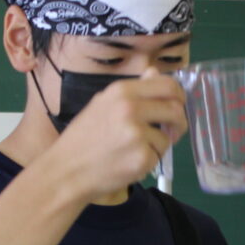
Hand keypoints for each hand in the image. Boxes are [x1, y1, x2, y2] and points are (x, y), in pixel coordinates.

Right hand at [36, 72, 186, 202]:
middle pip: (175, 109)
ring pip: (167, 137)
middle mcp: (131, 108)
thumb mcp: (102, 104)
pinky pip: (158, 156)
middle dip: (178, 123)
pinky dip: (148, 161)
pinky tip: (129, 163)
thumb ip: (132, 90)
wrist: (66, 171)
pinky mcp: (142, 158)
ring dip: (158, 145)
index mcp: (121, 91)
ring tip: (134, 150)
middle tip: (171, 132)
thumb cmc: (82, 139)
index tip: (177, 105)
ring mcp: (137, 134)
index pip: (167, 85)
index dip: (179, 96)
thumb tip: (155, 72)